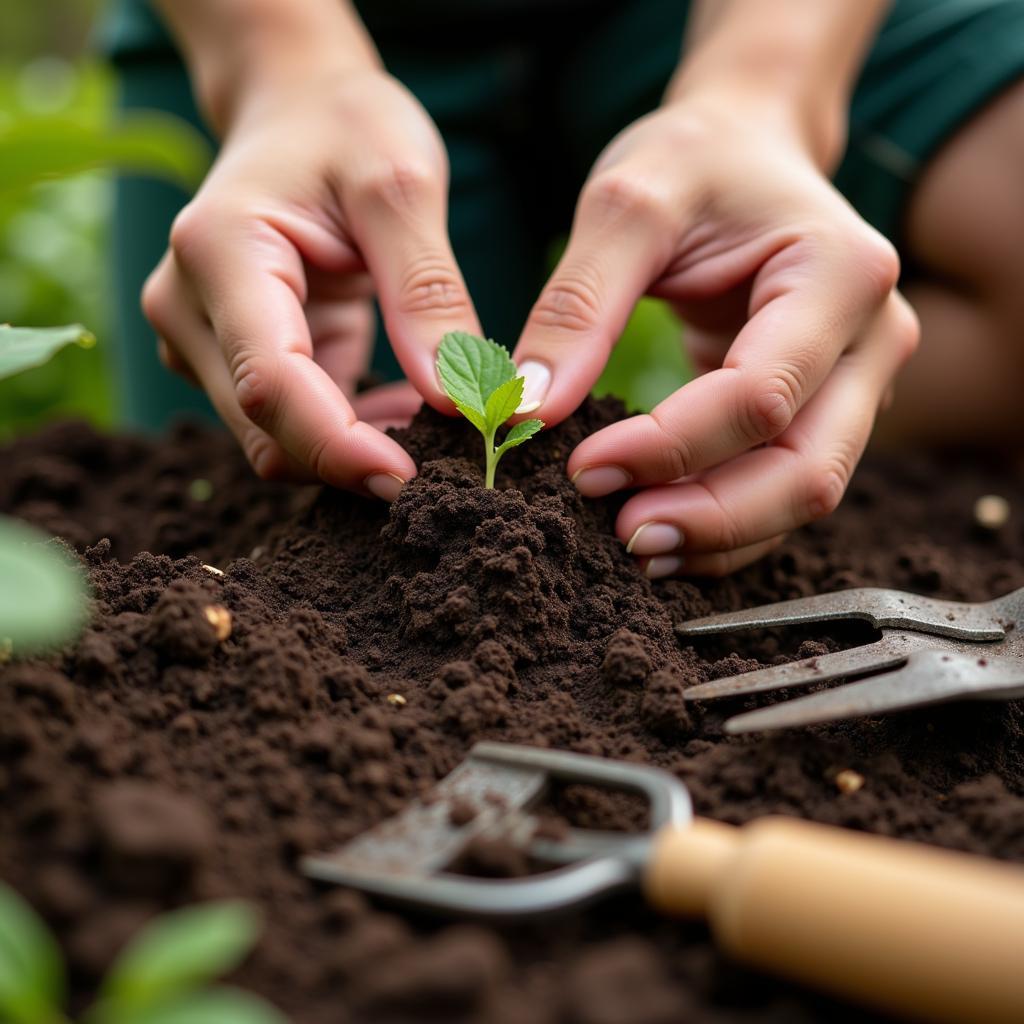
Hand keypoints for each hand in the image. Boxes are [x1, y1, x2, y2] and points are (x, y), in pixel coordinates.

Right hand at [143, 68, 478, 497]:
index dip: (341, 447)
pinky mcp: (235, 359)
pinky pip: (294, 425)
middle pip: (268, 430)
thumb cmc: (347, 128)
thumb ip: (426, 290)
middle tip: (454, 453)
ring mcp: (203, 340)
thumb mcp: (402, 185)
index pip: (271, 384)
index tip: (415, 480)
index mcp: (220, 252)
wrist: (298, 111)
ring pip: (277, 441)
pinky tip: (405, 401)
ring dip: (360, 448)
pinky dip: (354, 431)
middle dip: (359, 458)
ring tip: (436, 415)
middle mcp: (188, 306)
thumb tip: (457, 399)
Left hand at [512, 93, 917, 574]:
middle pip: (807, 469)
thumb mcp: (626, 203)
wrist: (745, 150)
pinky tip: (664, 535)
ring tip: (631, 545)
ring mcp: (860, 382)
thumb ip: (579, 303)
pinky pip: (785, 488)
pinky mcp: (826, 410)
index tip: (581, 468)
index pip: (759, 396)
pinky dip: (728, 526)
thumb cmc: (692, 163)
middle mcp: (874, 338)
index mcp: (842, 274)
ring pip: (805, 494)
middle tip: (618, 535)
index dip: (669, 447)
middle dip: (709, 516)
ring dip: (719, 535)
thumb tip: (530, 410)